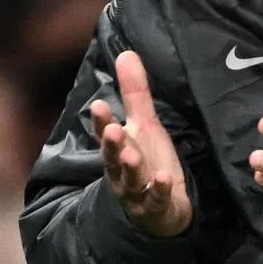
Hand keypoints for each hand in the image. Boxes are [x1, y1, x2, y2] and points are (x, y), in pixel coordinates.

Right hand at [91, 51, 192, 236]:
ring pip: (130, 180)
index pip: (106, 134)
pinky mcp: (154, 207)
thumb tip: (127, 53)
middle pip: (113, 157)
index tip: (99, 106)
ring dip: (130, 168)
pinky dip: (158, 190)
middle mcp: (122, 171)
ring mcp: (136, 192)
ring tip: (131, 155)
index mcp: (120, 148)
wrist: (159, 210)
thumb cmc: (148, 162)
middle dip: (112, 144)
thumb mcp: (144, 126)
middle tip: (112, 130)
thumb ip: (135, 93)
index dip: (102, 122)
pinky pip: (155, 199)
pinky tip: (163, 179)